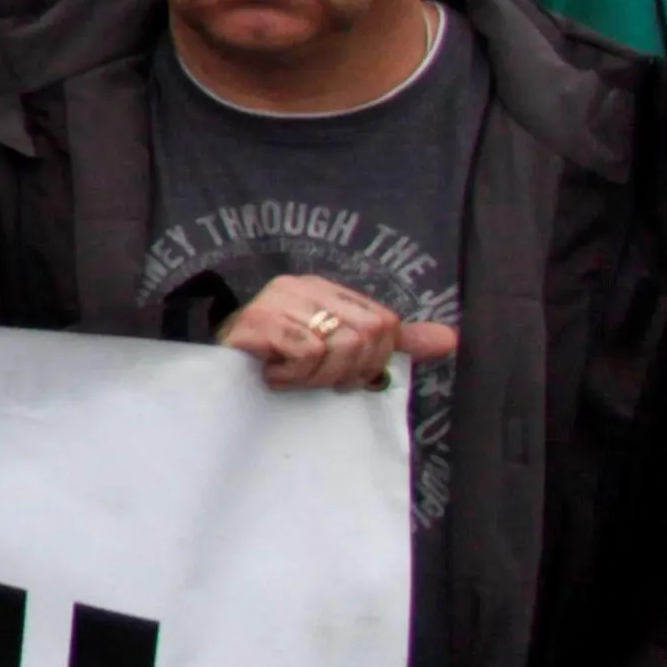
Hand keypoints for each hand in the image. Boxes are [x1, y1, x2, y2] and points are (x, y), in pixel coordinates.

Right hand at [217, 276, 457, 394]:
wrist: (216, 375)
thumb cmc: (279, 363)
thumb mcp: (342, 350)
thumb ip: (394, 342)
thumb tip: (451, 340)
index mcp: (327, 289)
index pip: (385, 324)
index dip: (374, 360)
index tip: (344, 376)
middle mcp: (303, 286)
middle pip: (366, 336)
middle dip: (346, 371)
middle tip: (315, 380)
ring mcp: (277, 299)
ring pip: (338, 345)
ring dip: (317, 377)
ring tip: (291, 377)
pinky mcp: (257, 320)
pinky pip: (305, 352)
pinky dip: (294, 375)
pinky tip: (272, 375)